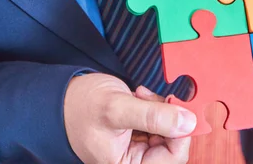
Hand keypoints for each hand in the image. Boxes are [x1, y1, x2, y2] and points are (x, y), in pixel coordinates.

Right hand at [64, 73, 195, 163]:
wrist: (63, 97)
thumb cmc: (81, 107)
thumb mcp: (117, 108)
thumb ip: (153, 116)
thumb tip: (188, 122)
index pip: (173, 157)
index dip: (181, 132)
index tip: (180, 106)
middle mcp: (135, 160)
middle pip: (174, 143)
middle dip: (168, 116)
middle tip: (150, 97)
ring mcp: (139, 147)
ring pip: (169, 129)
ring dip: (161, 108)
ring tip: (139, 95)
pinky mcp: (140, 132)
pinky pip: (161, 120)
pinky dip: (155, 105)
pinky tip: (139, 96)